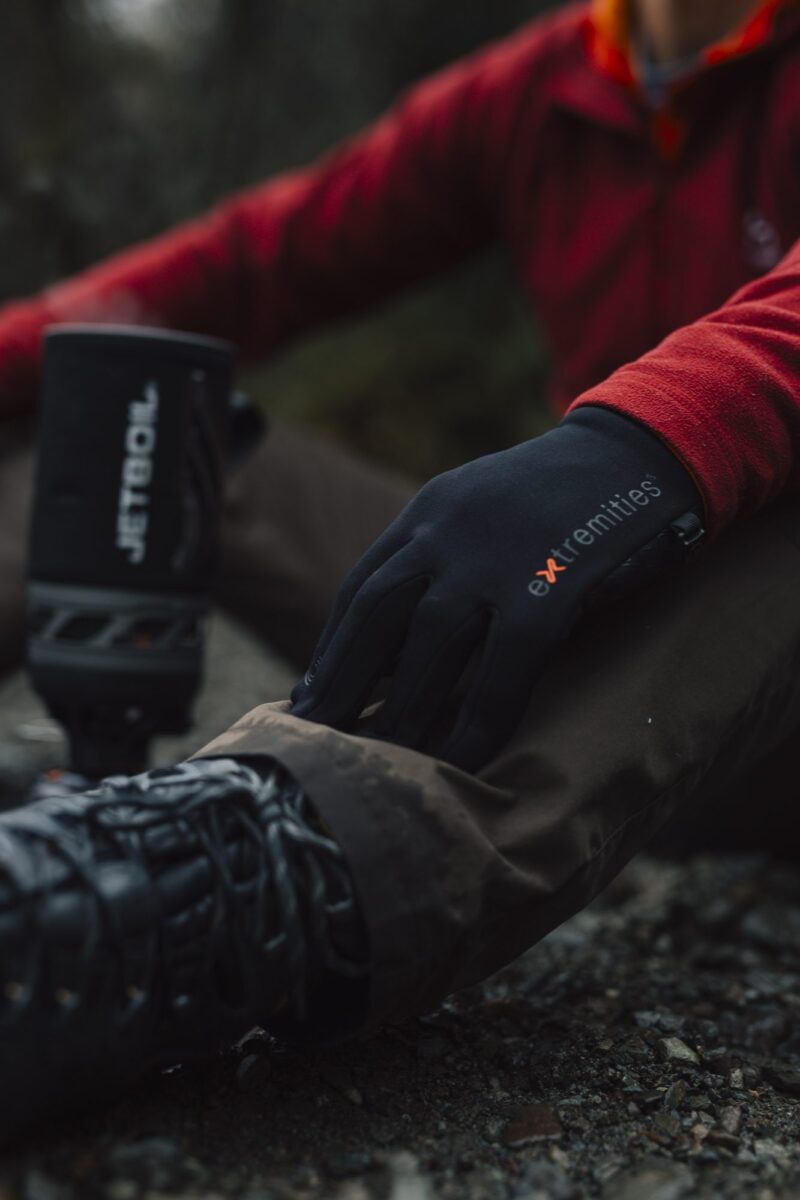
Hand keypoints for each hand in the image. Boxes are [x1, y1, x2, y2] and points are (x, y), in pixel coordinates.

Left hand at [291, 407, 703, 770]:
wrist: (643, 448)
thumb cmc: (566, 492)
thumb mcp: (485, 504)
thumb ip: (444, 553)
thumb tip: (404, 637)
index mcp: (430, 510)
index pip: (361, 586)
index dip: (333, 647)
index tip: (312, 693)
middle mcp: (448, 530)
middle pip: (374, 616)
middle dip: (341, 682)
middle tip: (317, 735)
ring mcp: (496, 558)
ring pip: (428, 648)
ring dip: (400, 711)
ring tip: (380, 761)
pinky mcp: (550, 587)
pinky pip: (503, 671)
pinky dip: (478, 722)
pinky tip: (460, 760)